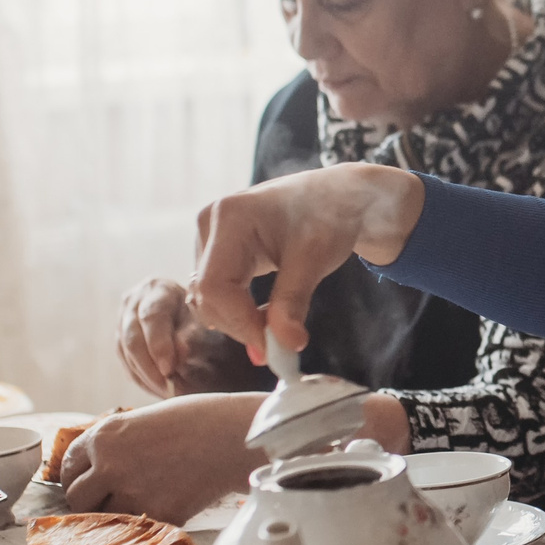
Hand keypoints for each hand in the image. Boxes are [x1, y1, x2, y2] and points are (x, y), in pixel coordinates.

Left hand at [60, 395, 264, 524]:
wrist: (234, 436)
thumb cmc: (197, 420)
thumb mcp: (144, 420)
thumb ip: (117, 443)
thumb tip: (100, 466)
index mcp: (104, 436)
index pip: (69, 466)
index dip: (77, 476)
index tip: (86, 482)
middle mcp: (110, 465)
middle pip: (77, 497)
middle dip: (90, 499)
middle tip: (109, 498)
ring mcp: (132, 493)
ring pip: (105, 516)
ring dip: (119, 511)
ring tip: (145, 498)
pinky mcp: (157, 514)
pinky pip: (140, 524)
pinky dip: (148, 519)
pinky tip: (167, 502)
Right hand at [116, 277, 251, 396]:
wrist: (194, 318)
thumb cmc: (203, 318)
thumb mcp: (203, 324)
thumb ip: (192, 336)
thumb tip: (180, 351)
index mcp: (158, 289)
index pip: (151, 317)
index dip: (158, 345)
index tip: (168, 370)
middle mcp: (134, 301)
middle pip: (133, 337)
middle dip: (149, 367)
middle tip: (167, 388)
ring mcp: (122, 319)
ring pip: (126, 353)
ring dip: (145, 377)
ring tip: (167, 392)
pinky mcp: (120, 339)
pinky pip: (125, 362)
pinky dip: (141, 378)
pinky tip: (158, 389)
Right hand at [189, 165, 426, 364]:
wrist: (338, 197)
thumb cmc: (329, 216)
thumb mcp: (315, 258)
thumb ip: (294, 301)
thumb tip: (285, 345)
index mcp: (230, 217)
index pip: (214, 286)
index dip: (238, 322)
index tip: (272, 348)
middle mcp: (210, 224)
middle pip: (207, 294)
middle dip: (241, 325)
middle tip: (281, 345)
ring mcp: (209, 237)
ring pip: (209, 297)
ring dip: (240, 320)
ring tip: (280, 326)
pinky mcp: (216, 250)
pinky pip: (216, 291)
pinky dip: (239, 311)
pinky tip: (269, 315)